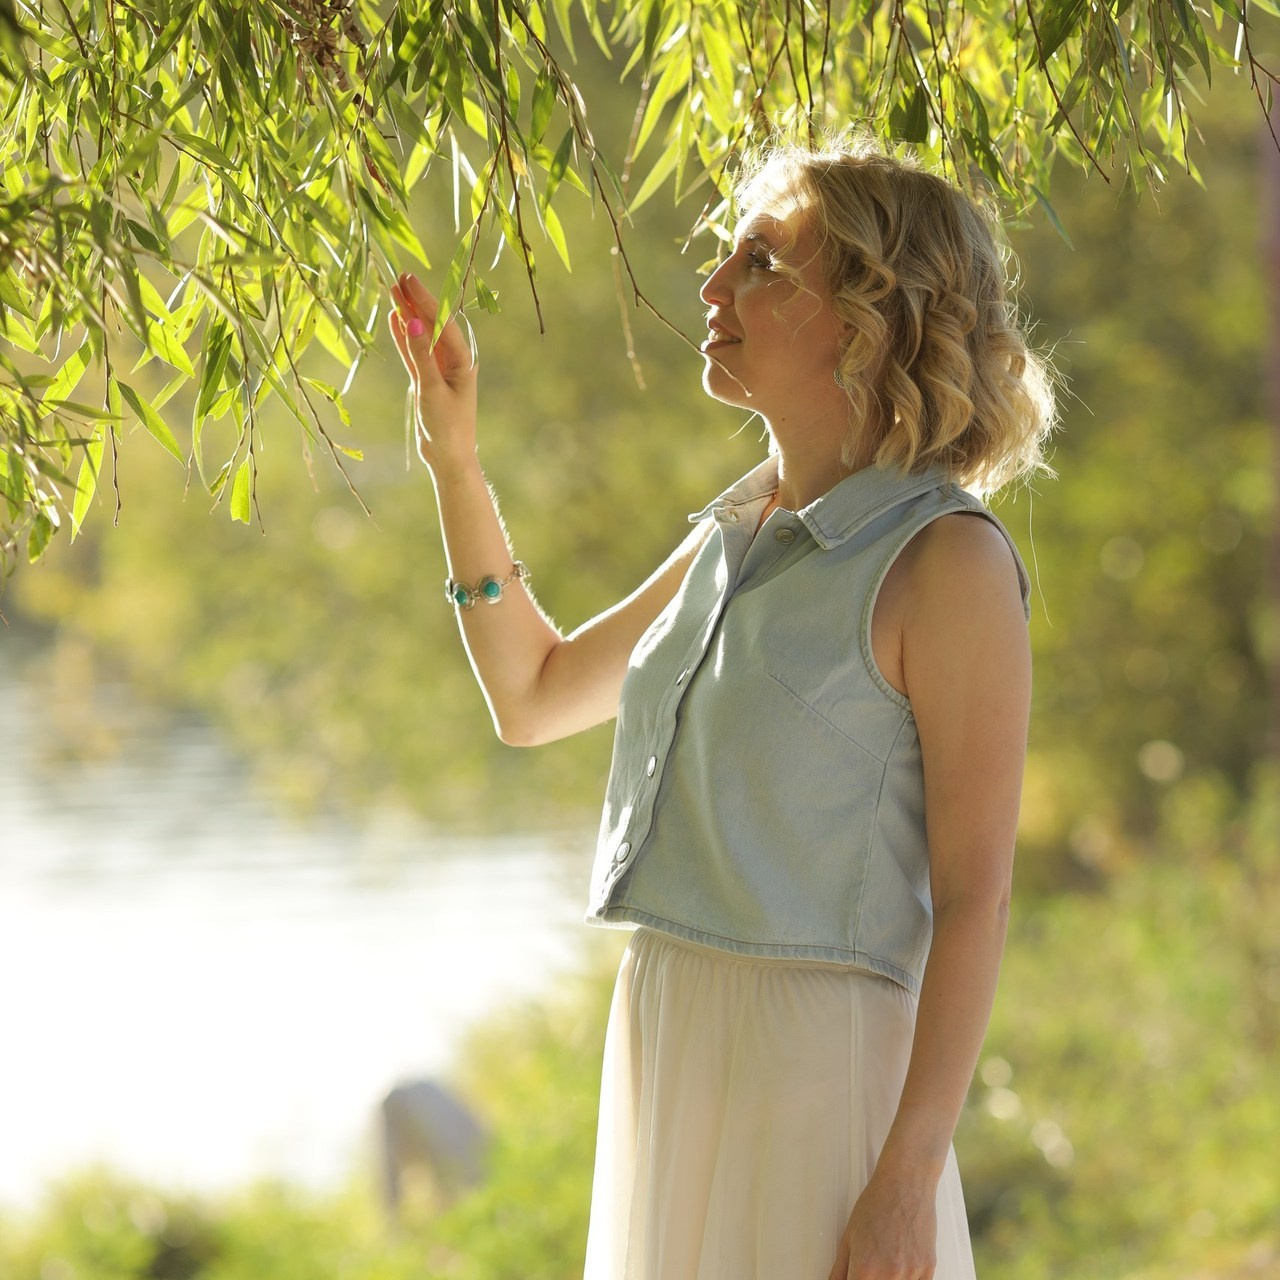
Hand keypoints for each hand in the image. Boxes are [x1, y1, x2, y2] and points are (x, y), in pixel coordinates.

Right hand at [388, 271, 477, 471]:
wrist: (448, 458)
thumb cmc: (447, 427)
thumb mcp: (432, 389)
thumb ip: (422, 355)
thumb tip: (415, 321)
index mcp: (463, 361)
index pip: (443, 322)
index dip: (425, 300)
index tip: (408, 281)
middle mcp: (453, 361)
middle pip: (432, 324)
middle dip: (416, 301)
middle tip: (398, 277)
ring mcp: (439, 370)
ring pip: (421, 336)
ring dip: (408, 315)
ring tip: (392, 291)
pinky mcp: (426, 380)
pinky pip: (413, 352)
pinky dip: (404, 337)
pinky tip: (395, 319)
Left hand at [828, 1167, 937, 1279]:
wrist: (905, 1183)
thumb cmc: (876, 1203)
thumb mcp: (848, 1236)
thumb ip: (839, 1270)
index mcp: (864, 1269)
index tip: (857, 1273)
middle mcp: (888, 1276)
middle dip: (872, 1278)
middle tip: (873, 1262)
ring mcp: (911, 1274)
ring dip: (891, 1278)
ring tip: (889, 1255)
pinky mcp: (928, 1269)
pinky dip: (909, 1278)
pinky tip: (902, 1263)